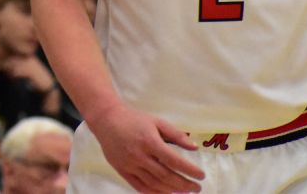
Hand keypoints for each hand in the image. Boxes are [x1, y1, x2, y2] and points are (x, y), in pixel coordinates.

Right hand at [88, 103, 204, 192]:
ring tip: (184, 192)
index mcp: (149, 141)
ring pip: (154, 184)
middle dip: (184, 184)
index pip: (174, 161)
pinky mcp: (122, 170)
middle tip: (196, 188)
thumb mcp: (157, 122)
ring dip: (172, 190)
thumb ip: (176, 135)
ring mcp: (129, 165)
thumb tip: (194, 148)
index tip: (201, 176)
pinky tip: (165, 193)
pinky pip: (139, 186)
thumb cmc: (134, 119)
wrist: (106, 120)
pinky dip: (154, 192)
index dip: (189, 170)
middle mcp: (139, 155)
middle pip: (166, 176)